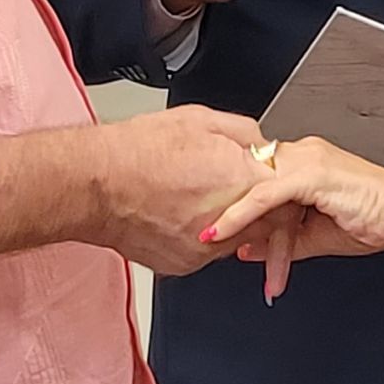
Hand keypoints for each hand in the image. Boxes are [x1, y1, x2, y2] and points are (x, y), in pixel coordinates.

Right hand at [92, 107, 267, 276]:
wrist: (96, 182)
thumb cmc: (139, 151)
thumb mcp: (201, 119)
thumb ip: (243, 133)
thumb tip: (258, 143)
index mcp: (243, 182)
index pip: (286, 199)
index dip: (281, 192)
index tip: (272, 188)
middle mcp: (229, 222)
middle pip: (267, 225)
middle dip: (260, 211)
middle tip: (238, 195)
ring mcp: (205, 249)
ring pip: (235, 241)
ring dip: (229, 225)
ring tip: (196, 198)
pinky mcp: (183, 264)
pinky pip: (204, 253)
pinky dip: (199, 237)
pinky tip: (177, 213)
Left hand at [200, 136, 383, 299]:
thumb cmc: (376, 219)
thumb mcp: (317, 237)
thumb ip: (280, 242)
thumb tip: (246, 250)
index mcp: (305, 162)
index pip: (256, 174)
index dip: (231, 197)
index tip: (209, 220)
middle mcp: (303, 154)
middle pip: (249, 175)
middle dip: (221, 201)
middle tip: (195, 226)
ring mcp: (307, 161)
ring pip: (252, 183)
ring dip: (225, 210)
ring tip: (201, 234)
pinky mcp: (312, 174)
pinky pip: (265, 194)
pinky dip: (241, 214)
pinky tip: (222, 231)